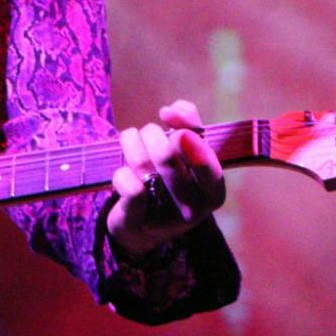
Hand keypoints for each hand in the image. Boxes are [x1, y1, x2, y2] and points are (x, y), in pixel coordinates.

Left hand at [106, 99, 226, 256]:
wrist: (143, 225)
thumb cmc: (169, 180)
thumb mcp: (186, 155)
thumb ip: (190, 126)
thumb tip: (172, 110)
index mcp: (213, 192)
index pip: (209, 166)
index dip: (193, 143)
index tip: (179, 131)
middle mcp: (194, 208)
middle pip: (168, 156)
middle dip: (152, 133)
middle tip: (149, 133)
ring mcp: (165, 218)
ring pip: (143, 164)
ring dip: (132, 142)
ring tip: (131, 141)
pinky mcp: (137, 220)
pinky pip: (128, 185)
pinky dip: (122, 171)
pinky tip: (124, 172)